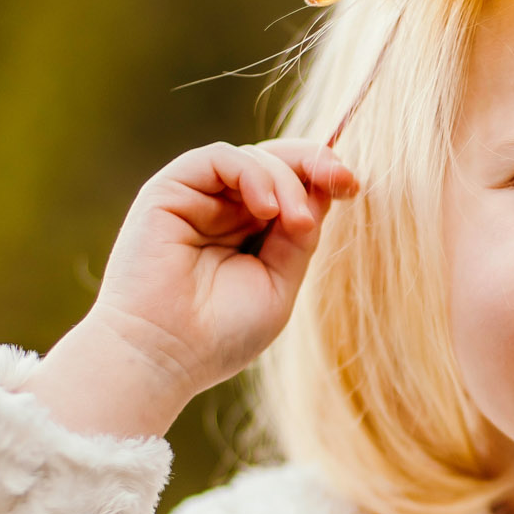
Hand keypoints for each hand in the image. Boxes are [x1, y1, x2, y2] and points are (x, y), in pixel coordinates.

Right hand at [22, 140, 358, 438]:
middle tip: (344, 182)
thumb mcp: (278, 284)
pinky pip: (218, 158)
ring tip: (295, 223)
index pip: (291, 188)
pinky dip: (251, 173)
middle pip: (275, 162)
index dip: (322, 177)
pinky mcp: (168, 191)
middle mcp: (222, 211)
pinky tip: (267, 209)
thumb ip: (299, 237)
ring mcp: (195, 199)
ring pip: (253, 158)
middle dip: (313, 165)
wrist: (161, 356)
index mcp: (249, 234)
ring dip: (286, 182)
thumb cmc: (218, 335)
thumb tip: (323, 191)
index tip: (353, 186)